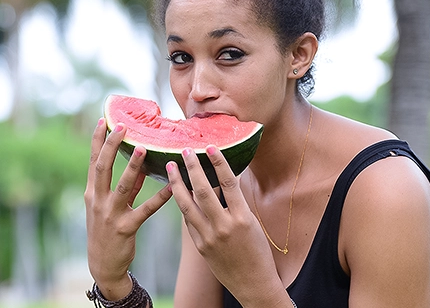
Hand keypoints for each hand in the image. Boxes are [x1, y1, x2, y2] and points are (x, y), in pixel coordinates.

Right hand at [84, 119, 172, 299]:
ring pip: (123, 186)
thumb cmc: (106, 231)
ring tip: (144, 148)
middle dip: (111, 146)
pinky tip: (172, 188)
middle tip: (122, 126)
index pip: (93, 161)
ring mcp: (111, 215)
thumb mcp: (107, 207)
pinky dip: (159, 198)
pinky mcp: (126, 228)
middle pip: (103, 168)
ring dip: (133, 166)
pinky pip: (145, 210)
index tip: (103, 120)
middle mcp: (98, 201)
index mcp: (91, 193)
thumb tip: (140, 166)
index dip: (97, 141)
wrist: (102, 265)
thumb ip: (124, 186)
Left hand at [167, 146, 289, 306]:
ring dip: (176, 184)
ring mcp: (209, 237)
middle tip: (184, 151)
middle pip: (203, 191)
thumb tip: (226, 178)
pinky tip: (177, 191)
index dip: (219, 162)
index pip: (228, 183)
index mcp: (243, 217)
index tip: (210, 146)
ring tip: (171, 167)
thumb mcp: (253, 223)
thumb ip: (238, 203)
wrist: (254, 283)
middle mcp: (225, 226)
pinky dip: (183, 204)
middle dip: (192, 168)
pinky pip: (189, 220)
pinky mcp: (200, 246)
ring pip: (187, 205)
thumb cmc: (258, 251)